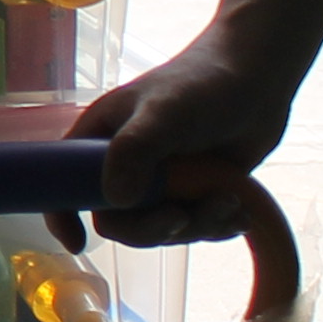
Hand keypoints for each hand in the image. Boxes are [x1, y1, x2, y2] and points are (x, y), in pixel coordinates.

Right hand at [71, 18, 300, 244]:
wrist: (259, 78)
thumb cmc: (201, 83)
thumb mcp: (162, 113)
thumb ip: (134, 151)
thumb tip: (116, 202)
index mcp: (101, 143)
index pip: (65, 184)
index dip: (63, 215)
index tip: (77, 243)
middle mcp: (127, 167)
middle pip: (120, 222)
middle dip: (153, 228)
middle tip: (182, 217)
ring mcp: (162, 183)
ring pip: (164, 229)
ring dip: (198, 226)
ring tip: (228, 202)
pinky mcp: (196, 193)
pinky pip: (196, 228)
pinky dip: (218, 225)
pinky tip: (239, 211)